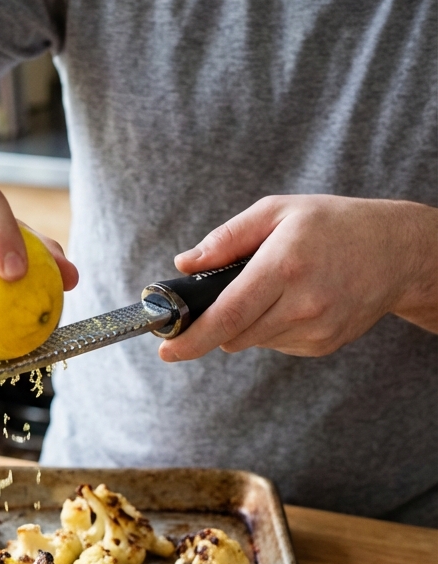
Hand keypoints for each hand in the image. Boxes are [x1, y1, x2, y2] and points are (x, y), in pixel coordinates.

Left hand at [159, 194, 437, 362]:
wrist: (396, 252)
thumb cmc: (331, 225)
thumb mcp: (277, 212)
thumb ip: (226, 239)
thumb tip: (185, 264)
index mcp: (284, 266)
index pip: (227, 315)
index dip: (191, 339)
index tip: (166, 351)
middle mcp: (302, 304)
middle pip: (233, 335)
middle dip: (216, 323)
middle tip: (220, 298)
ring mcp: (316, 330)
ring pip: (252, 341)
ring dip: (246, 323)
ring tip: (274, 288)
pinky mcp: (324, 345)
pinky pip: (276, 344)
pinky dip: (272, 327)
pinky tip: (295, 301)